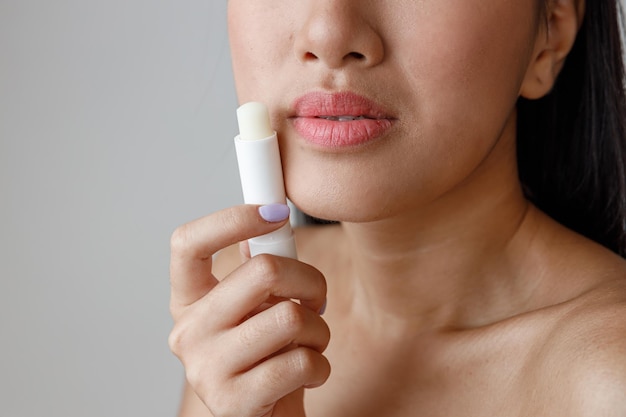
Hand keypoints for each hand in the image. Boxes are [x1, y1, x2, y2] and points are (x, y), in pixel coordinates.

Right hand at [168, 204, 330, 416]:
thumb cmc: (264, 359)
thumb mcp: (255, 308)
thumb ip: (256, 269)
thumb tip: (269, 222)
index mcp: (188, 301)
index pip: (188, 243)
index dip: (232, 219)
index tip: (274, 211)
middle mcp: (187, 332)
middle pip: (262, 270)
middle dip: (309, 279)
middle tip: (315, 296)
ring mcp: (205, 369)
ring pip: (291, 317)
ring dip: (319, 330)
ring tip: (309, 343)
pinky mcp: (233, 403)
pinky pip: (300, 361)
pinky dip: (319, 365)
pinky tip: (308, 373)